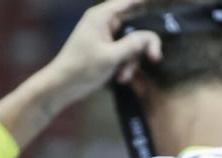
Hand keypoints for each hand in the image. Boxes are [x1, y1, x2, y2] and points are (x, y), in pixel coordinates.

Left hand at [47, 0, 161, 100]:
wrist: (65, 84)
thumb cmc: (83, 67)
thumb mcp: (111, 57)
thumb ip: (133, 45)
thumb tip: (152, 37)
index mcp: (101, 17)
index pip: (126, 1)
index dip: (141, 1)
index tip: (156, 0)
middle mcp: (104, 23)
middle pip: (135, 25)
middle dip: (143, 44)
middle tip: (154, 58)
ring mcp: (107, 37)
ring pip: (132, 43)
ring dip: (132, 61)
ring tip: (125, 76)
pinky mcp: (108, 49)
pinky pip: (126, 53)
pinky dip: (126, 65)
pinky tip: (121, 77)